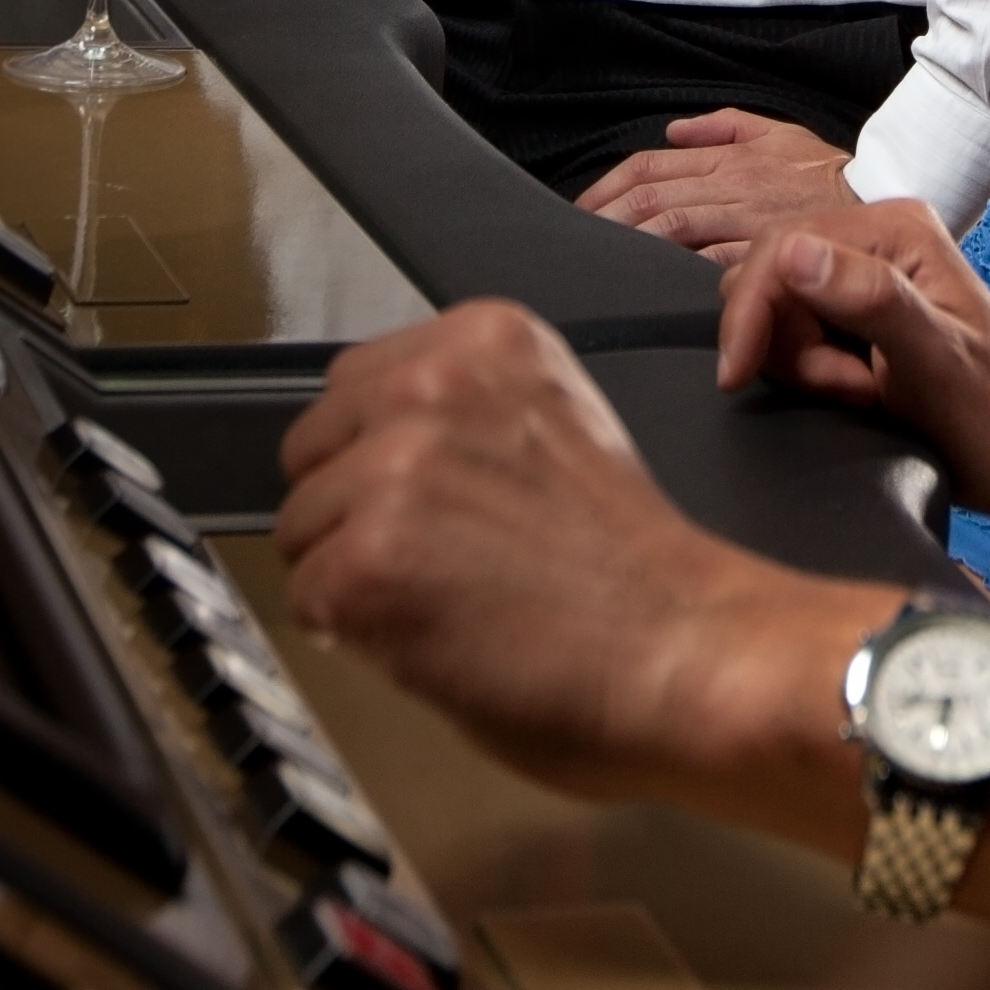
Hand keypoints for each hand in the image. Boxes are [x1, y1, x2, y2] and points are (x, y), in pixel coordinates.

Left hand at [277, 302, 852, 798]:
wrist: (687, 650)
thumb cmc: (637, 572)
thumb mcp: (555, 427)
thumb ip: (466, 418)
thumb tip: (383, 456)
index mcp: (486, 338)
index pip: (355, 386)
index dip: (380, 459)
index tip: (430, 503)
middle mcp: (432, 384)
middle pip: (312, 448)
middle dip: (354, 510)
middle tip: (437, 562)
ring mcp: (393, 469)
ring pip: (302, 529)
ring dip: (352, 577)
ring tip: (445, 603)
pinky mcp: (366, 559)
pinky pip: (308, 602)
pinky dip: (354, 637)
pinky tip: (433, 638)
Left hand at [577, 109, 865, 260]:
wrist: (887, 201)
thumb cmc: (830, 175)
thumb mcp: (781, 134)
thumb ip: (726, 126)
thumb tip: (674, 132)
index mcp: (730, 156)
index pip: (649, 167)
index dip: (606, 189)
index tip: (579, 213)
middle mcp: (733, 184)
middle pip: (651, 200)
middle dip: (606, 222)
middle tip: (575, 246)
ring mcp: (748, 220)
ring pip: (673, 231)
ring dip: (631, 248)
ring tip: (600, 268)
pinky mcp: (767, 256)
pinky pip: (712, 265)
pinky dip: (677, 275)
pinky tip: (653, 288)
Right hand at [716, 209, 989, 517]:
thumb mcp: (935, 358)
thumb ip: (869, 299)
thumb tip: (792, 254)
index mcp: (892, 229)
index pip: (779, 249)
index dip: (750, 313)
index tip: (737, 375)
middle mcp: (871, 239)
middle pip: (767, 279)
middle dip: (788, 346)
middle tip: (851, 389)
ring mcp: (857, 275)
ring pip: (772, 310)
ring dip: (800, 364)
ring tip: (862, 393)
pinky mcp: (847, 311)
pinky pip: (788, 332)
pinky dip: (806, 371)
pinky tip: (853, 392)